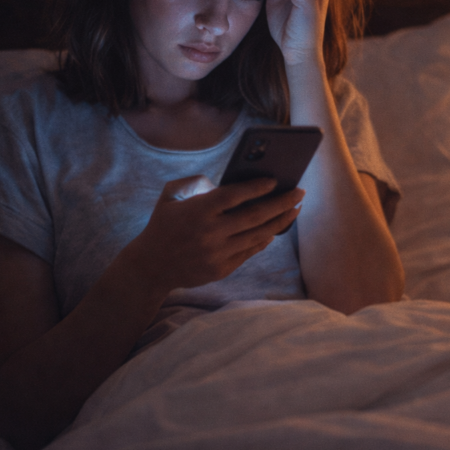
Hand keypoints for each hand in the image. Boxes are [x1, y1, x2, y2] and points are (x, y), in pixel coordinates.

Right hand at [129, 175, 303, 292]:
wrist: (150, 266)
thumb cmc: (163, 224)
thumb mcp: (170, 195)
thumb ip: (195, 182)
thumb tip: (224, 183)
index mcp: (198, 211)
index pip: (234, 196)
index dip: (257, 187)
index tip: (275, 180)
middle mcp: (210, 233)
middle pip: (255, 216)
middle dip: (281, 203)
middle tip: (299, 192)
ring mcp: (217, 253)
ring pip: (258, 235)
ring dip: (280, 221)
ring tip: (295, 209)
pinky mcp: (221, 269)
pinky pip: (249, 252)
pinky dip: (264, 239)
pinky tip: (275, 229)